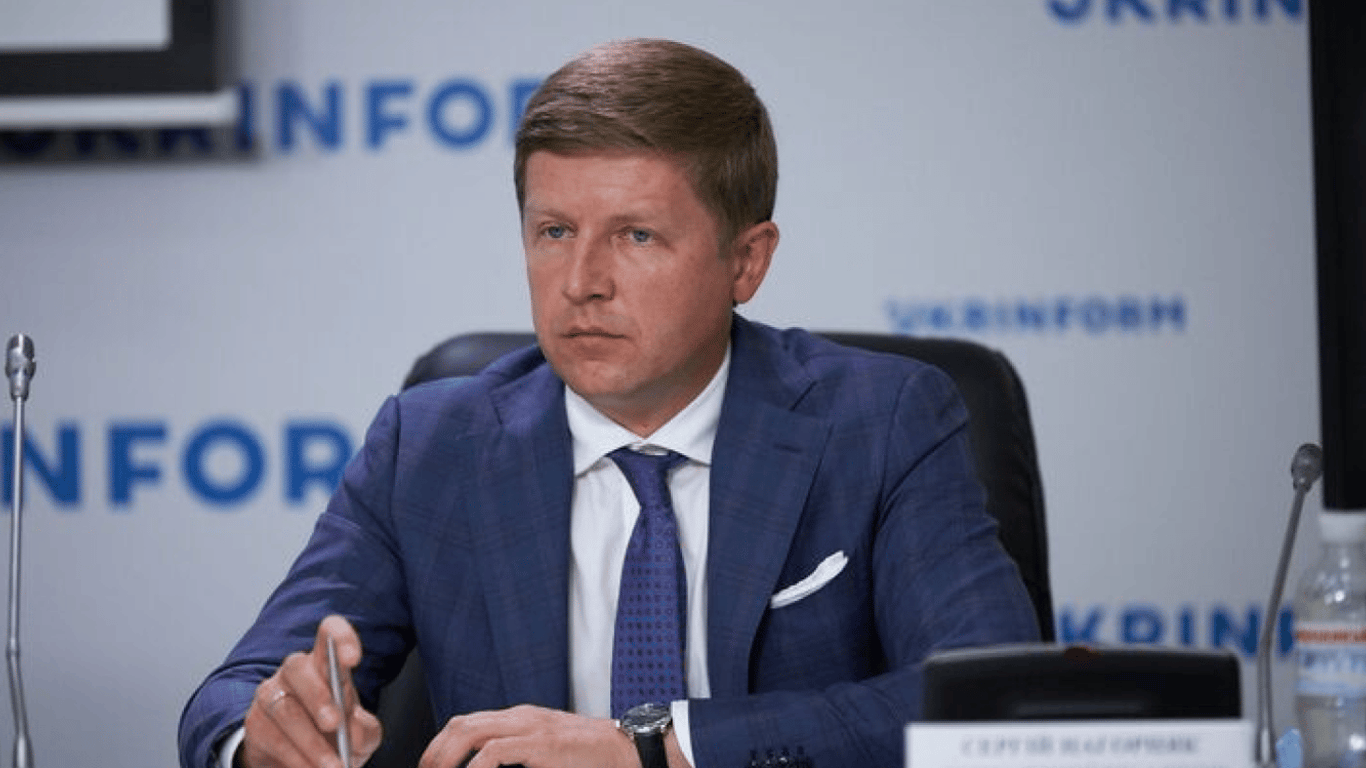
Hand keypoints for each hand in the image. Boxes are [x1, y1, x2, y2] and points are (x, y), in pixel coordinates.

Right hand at [240, 615, 382, 767]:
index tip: (353, 658)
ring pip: (285, 709)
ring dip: (311, 742)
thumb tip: (355, 727)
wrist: (302, 764)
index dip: (340, 638)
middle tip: (335, 724)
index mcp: (326, 664)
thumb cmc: (336, 738)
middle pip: (298, 668)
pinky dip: (296, 759)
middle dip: (318, 697)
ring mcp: (271, 695)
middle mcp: (295, 673)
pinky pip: (273, 738)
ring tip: (333, 766)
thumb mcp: (360, 735)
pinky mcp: (254, 724)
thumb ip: (364, 729)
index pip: (329, 634)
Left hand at [419, 704, 639, 767]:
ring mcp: (530, 728)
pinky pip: (496, 752)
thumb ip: (517, 753)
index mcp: (519, 717)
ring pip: (472, 732)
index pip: (467, 721)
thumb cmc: (588, 753)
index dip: (441, 742)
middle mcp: (520, 717)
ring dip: (448, 757)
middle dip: (435, 750)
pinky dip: (476, 766)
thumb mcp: (546, 748)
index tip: (431, 765)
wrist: (623, 748)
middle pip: (462, 723)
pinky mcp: (541, 745)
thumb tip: (487, 764)